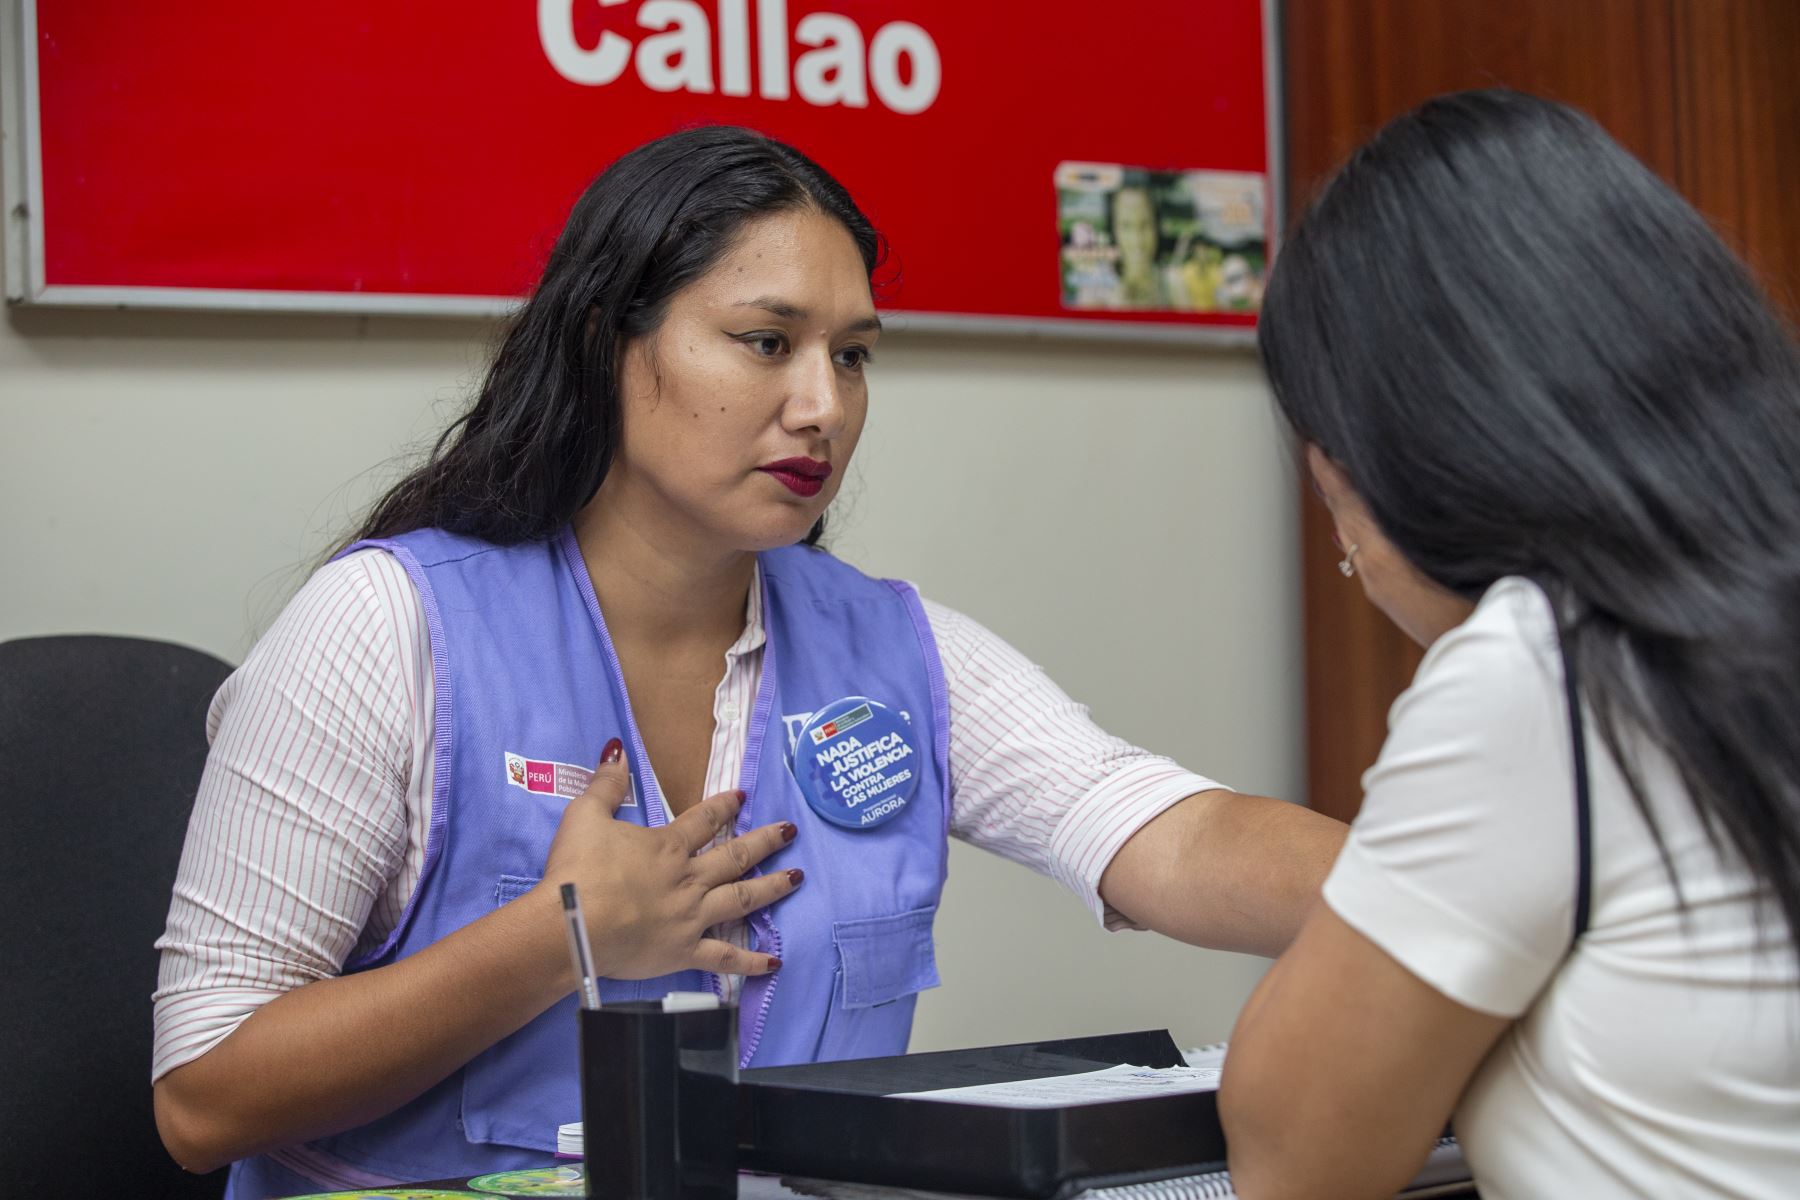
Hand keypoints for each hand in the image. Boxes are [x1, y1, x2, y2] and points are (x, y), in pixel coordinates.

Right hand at [539, 740, 800, 981]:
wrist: (572, 925)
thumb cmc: (576, 870)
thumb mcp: (586, 816)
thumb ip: (606, 785)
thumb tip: (616, 750)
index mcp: (668, 847)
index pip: (704, 820)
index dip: (724, 806)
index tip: (743, 797)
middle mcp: (688, 879)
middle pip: (735, 856)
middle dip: (766, 841)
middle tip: (790, 831)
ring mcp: (691, 917)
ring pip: (741, 899)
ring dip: (772, 888)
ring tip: (797, 878)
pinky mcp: (684, 952)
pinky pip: (724, 958)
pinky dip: (750, 962)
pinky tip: (774, 962)